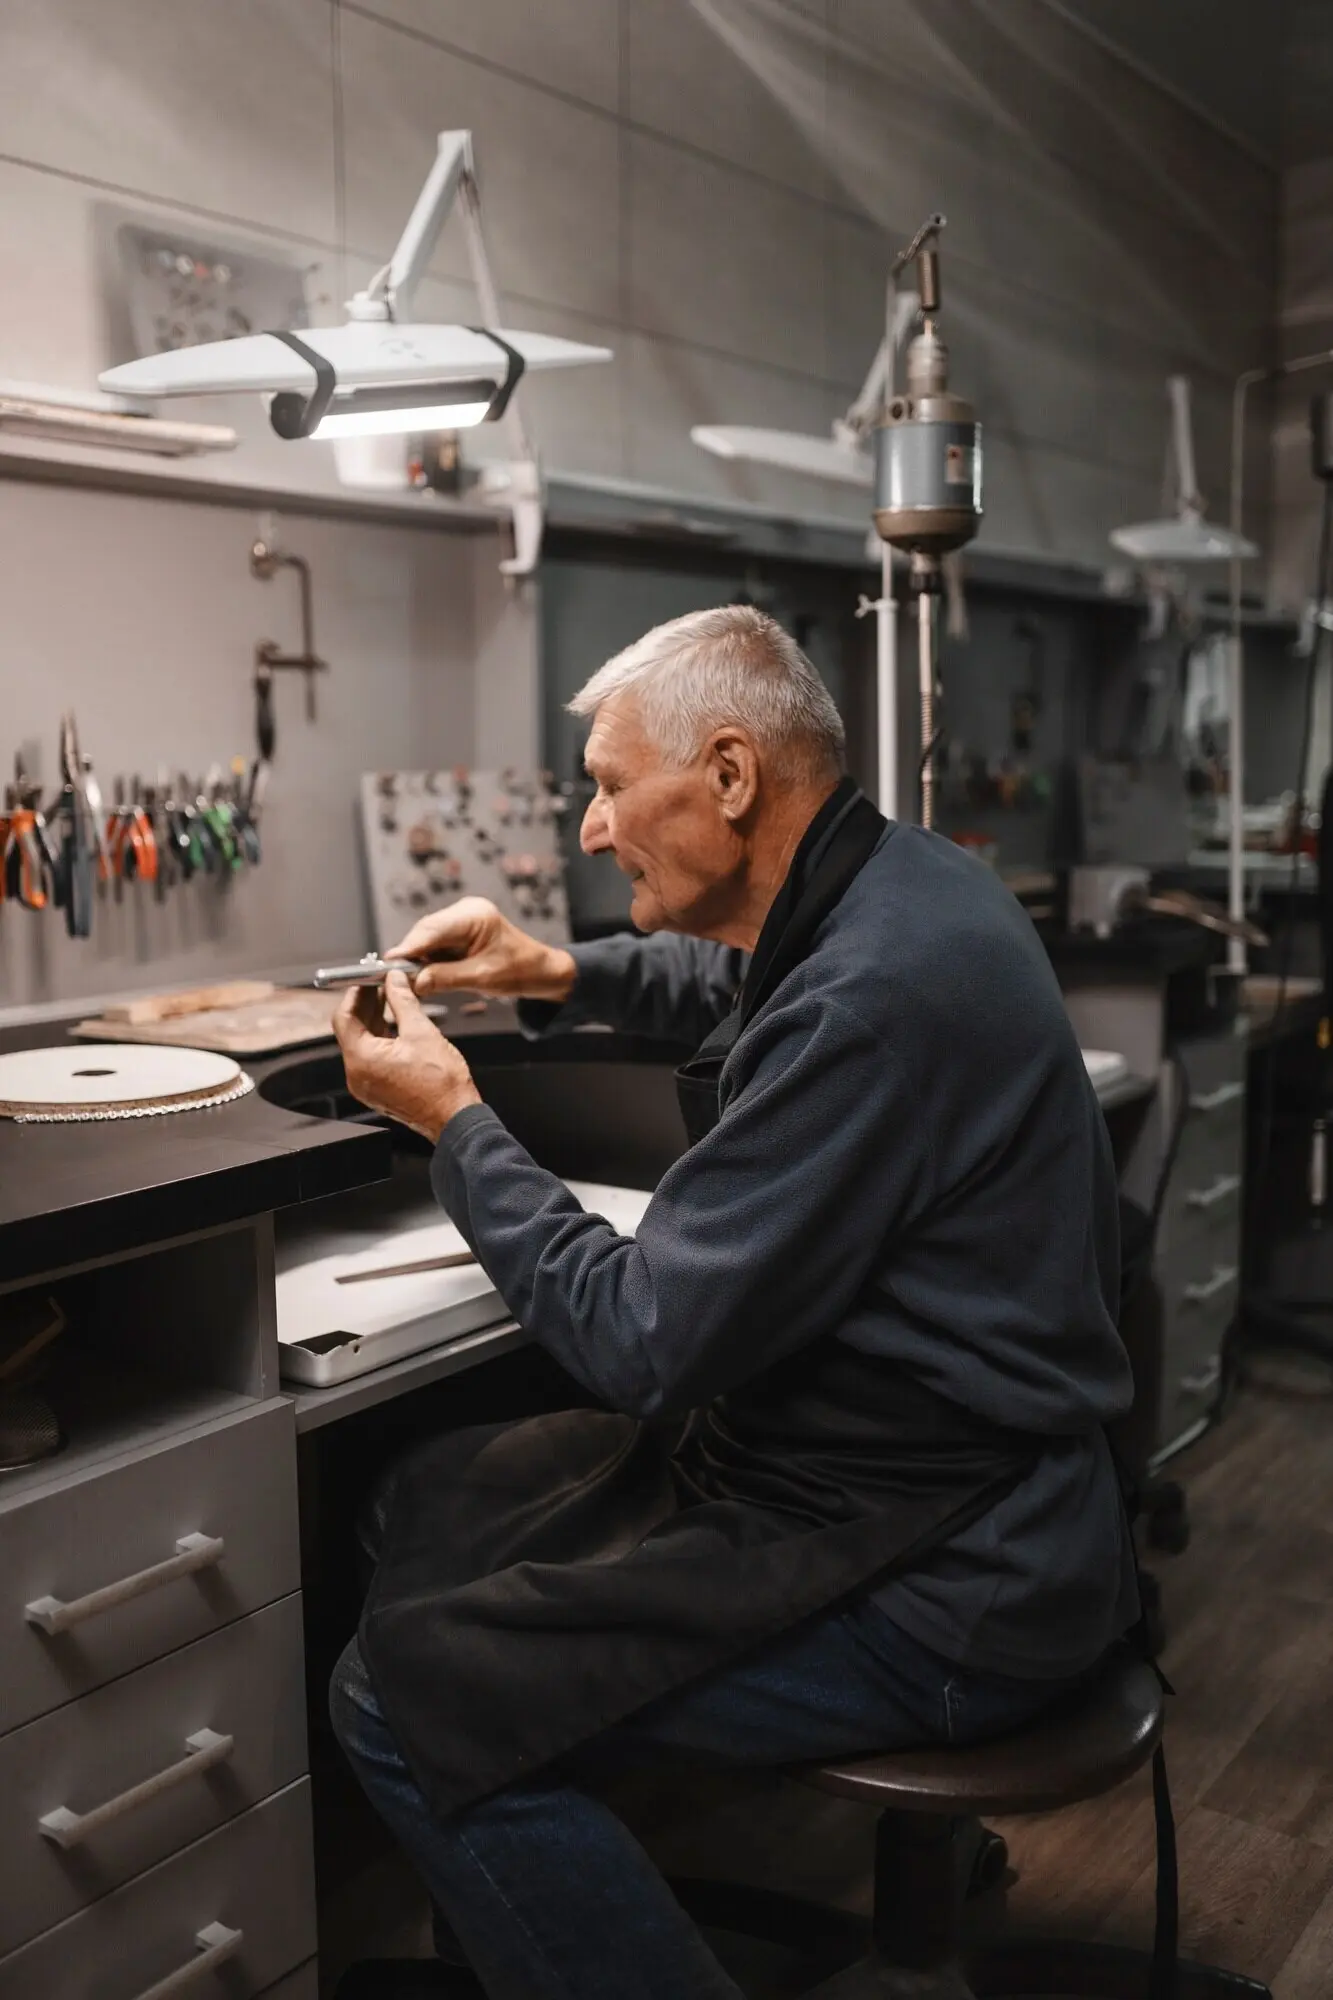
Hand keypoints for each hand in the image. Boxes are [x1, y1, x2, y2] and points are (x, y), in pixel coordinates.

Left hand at [333, 972, 481, 1142]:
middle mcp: (357, 1075)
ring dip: (375, 1019)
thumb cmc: (442, 1085)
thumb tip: (394, 981)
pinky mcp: (378, 1089)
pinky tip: (396, 1022)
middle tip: (381, 983)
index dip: (355, 993)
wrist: (455, 1118)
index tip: (367, 978)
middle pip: (352, 1029)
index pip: (344, 1017)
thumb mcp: (422, 1032)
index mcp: (362, 1059)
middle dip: (366, 1004)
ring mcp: (367, 1084)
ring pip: (363, 1043)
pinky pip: (372, 1056)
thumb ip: (403, 1001)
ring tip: (391, 998)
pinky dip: (381, 1037)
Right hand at [388, 896, 575, 1003]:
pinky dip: (428, 959)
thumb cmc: (520, 970)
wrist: (540, 971)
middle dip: (410, 954)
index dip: (408, 947)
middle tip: (394, 977)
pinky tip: (423, 974)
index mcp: (475, 915)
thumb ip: (445, 978)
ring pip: (428, 938)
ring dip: (418, 958)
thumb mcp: (482, 978)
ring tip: (409, 980)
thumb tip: (414, 982)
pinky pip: (436, 943)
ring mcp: (462, 919)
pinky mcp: (460, 930)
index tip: (389, 963)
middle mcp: (466, 911)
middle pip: (426, 931)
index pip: (432, 929)